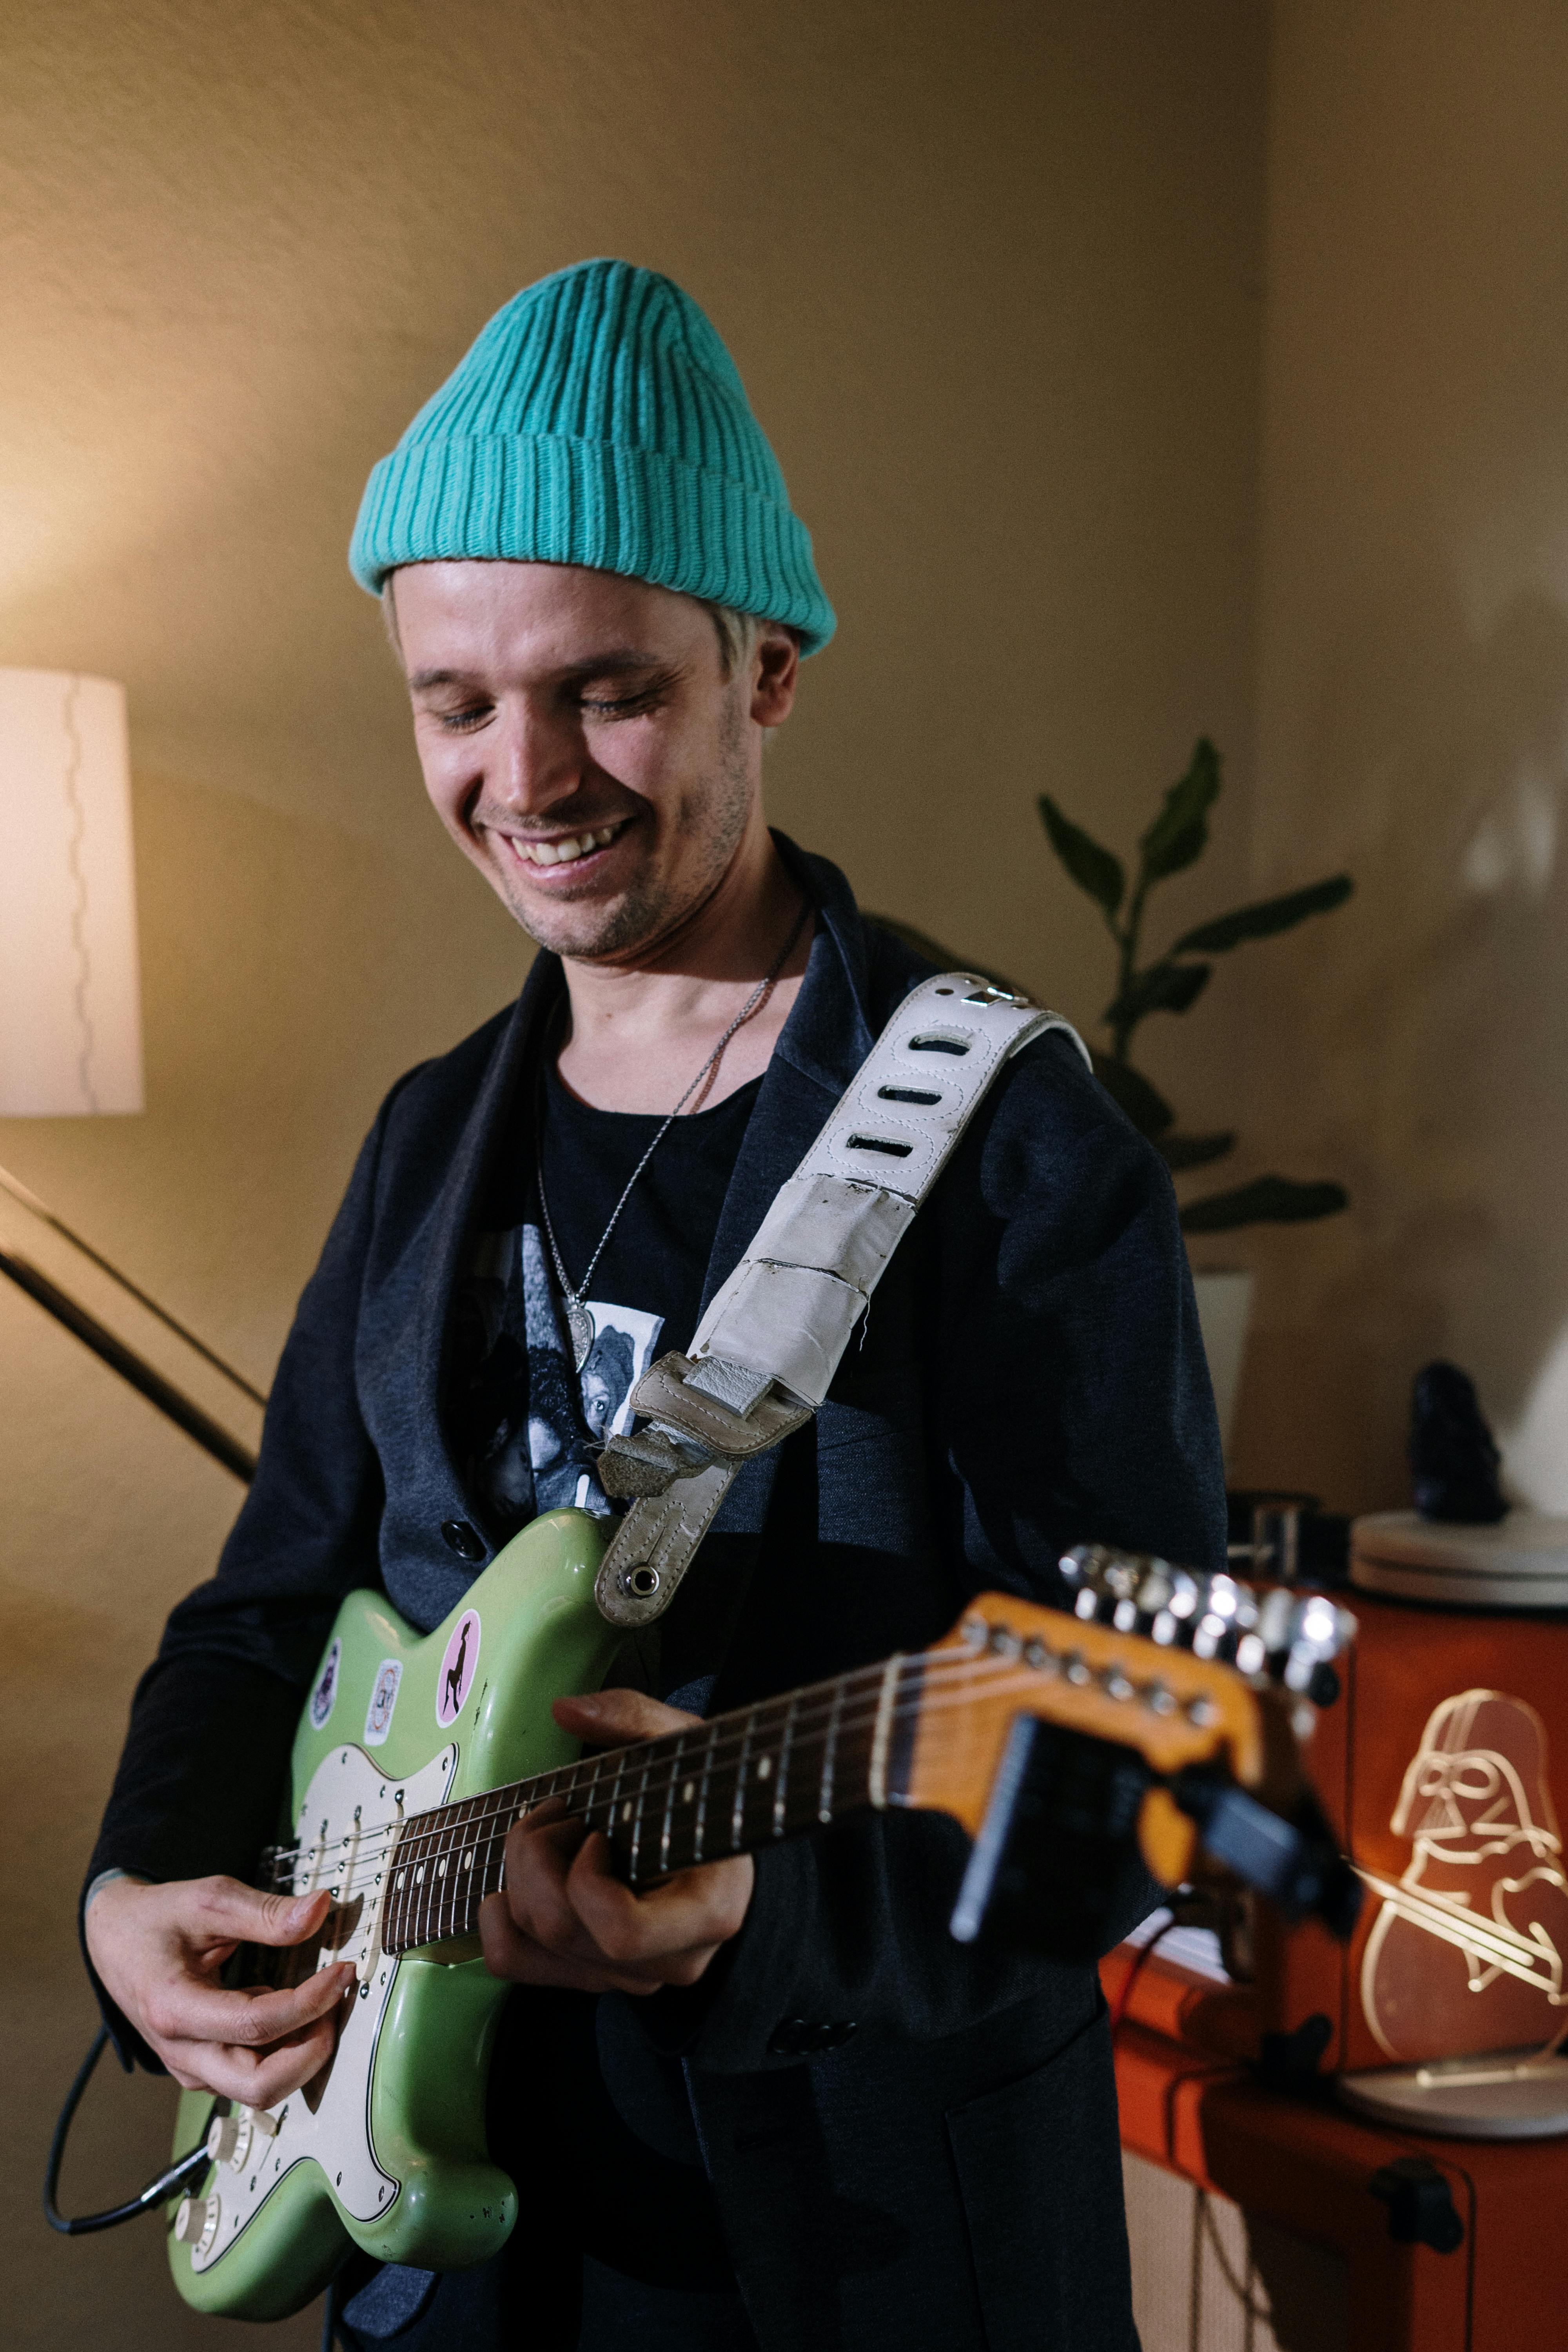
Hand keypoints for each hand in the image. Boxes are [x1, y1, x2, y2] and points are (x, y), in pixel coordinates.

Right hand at [85, 1876, 356, 2101]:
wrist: (115, 1939)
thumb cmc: (157, 1919)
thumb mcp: (208, 1899)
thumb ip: (265, 1911)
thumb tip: (320, 1909)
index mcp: (174, 2009)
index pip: (256, 2025)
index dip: (309, 2002)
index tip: (342, 1972)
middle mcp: (180, 2051)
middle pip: (259, 2086)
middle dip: (311, 2052)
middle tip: (336, 2004)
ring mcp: (190, 2066)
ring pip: (258, 2089)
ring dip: (300, 2056)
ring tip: (323, 2005)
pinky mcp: (200, 2067)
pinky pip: (249, 2077)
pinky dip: (281, 2053)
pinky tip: (292, 2012)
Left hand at [479, 1689, 753, 1995]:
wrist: (724, 1839)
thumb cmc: (706, 1795)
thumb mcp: (685, 1745)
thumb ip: (634, 1718)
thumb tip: (565, 1711)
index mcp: (706, 1913)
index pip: (621, 1931)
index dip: (587, 1879)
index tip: (596, 1831)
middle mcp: (668, 1960)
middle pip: (562, 1930)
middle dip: (536, 1858)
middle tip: (560, 1813)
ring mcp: (630, 1974)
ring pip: (537, 1943)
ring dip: (520, 1876)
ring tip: (549, 1832)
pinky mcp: (596, 1973)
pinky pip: (520, 1966)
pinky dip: (497, 1927)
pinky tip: (502, 1891)